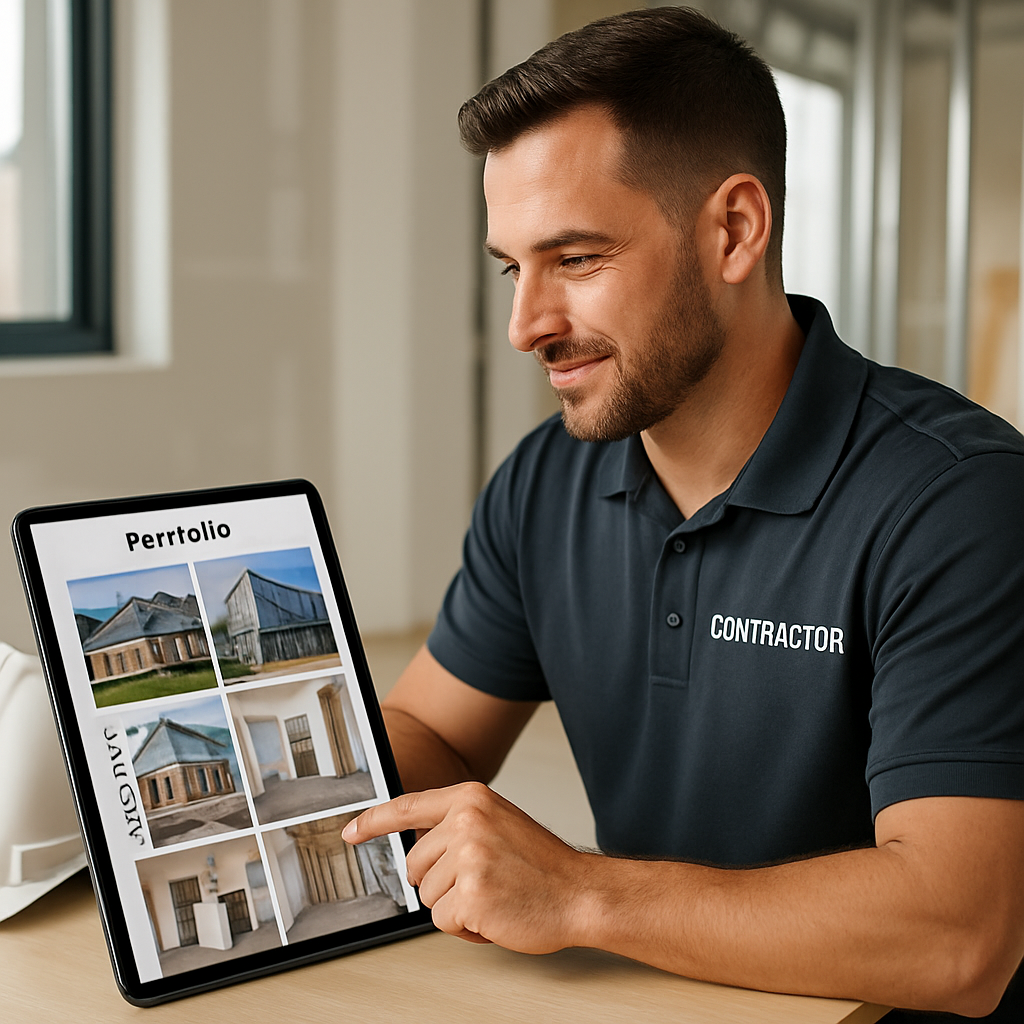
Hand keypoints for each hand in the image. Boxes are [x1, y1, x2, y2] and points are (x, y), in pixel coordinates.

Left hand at [342, 782, 592, 951]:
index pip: (408, 807)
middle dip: (440, 883)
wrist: (581, 893)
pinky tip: (495, 914)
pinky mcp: (471, 893)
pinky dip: (466, 928)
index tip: (351, 832)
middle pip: (414, 864)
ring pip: (427, 896)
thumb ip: (458, 826)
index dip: (373, 822)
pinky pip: (442, 921)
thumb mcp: (499, 824)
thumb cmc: (543, 867)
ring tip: (494, 896)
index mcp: (471, 798)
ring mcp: (468, 856)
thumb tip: (418, 846)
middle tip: (482, 882)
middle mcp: (466, 821)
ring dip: (456, 906)